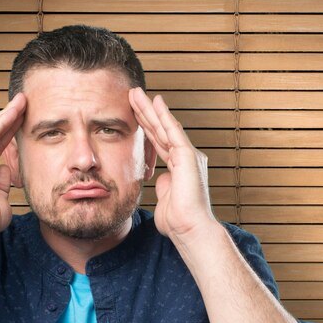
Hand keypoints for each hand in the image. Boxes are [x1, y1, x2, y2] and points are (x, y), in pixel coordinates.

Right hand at [0, 93, 26, 238]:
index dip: (10, 132)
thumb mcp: (0, 199)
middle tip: (24, 102)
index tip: (24, 119)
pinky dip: (1, 123)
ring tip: (22, 102)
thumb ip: (1, 183)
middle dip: (9, 118)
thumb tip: (5, 170)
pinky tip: (13, 113)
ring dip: (6, 115)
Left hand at [128, 87, 215, 240]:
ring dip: (150, 109)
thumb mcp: (165, 200)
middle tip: (132, 95)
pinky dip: (164, 116)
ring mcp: (188, 156)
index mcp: (179, 168)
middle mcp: (186, 159)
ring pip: (164, 127)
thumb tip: (159, 180)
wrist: (190, 229)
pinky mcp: (188, 156)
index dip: (146, 128)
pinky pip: (173, 131)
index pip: (158, 142)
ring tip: (136, 93)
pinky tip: (155, 102)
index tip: (134, 114)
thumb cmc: (178, 221)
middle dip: (146, 113)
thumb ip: (163, 186)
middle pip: (160, 131)